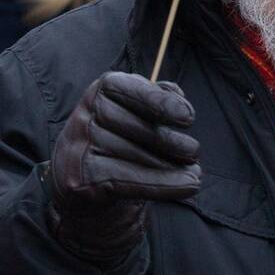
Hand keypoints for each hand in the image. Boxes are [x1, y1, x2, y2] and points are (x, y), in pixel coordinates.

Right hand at [47, 72, 200, 260]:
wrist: (81, 179)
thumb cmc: (116, 140)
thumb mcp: (133, 112)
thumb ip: (155, 97)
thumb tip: (176, 92)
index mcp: (100, 92)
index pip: (126, 89)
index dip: (158, 101)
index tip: (188, 117)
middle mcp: (85, 116)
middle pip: (135, 127)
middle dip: (170, 141)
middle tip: (194, 151)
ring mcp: (80, 148)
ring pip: (134, 156)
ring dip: (171, 167)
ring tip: (194, 172)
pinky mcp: (81, 179)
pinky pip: (127, 181)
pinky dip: (163, 185)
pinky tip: (187, 185)